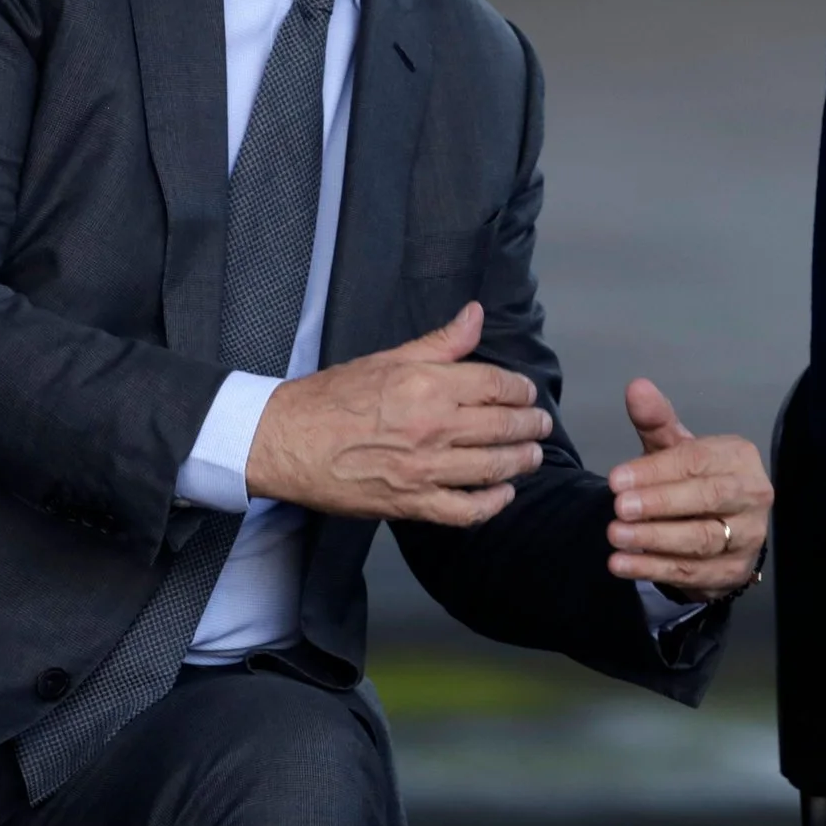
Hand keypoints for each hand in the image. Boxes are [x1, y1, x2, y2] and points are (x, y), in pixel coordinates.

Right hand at [243, 303, 550, 526]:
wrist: (285, 441)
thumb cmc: (331, 397)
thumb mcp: (388, 358)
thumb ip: (440, 342)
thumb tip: (476, 314)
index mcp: (428, 385)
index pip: (497, 384)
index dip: (520, 389)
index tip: (527, 394)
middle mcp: (433, 427)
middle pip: (503, 427)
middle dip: (531, 425)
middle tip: (541, 424)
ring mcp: (424, 470)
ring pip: (493, 468)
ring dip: (522, 462)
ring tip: (532, 456)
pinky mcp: (410, 504)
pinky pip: (465, 511)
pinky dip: (492, 504)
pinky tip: (503, 495)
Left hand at [604, 379, 771, 602]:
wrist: (722, 529)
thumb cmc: (694, 479)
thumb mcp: (675, 449)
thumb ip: (656, 421)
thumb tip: (636, 387)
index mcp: (739, 457)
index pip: (697, 461)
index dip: (655, 471)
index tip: (614, 479)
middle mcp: (754, 495)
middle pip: (708, 498)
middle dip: (660, 504)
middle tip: (618, 509)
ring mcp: (749, 538)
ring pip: (702, 539)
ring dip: (655, 539)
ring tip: (615, 536)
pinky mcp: (734, 573)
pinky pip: (694, 572)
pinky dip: (654, 570)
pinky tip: (621, 564)